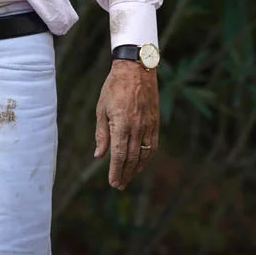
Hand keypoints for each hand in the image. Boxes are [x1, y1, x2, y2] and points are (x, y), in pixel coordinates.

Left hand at [94, 59, 158, 189]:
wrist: (136, 69)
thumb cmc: (114, 87)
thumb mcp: (102, 109)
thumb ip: (102, 134)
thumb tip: (99, 154)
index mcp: (121, 124)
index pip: (119, 155)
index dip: (116, 171)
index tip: (113, 183)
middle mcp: (137, 127)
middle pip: (132, 158)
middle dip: (125, 174)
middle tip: (119, 185)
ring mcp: (148, 125)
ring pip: (144, 153)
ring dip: (137, 168)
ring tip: (130, 177)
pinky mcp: (155, 121)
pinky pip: (153, 144)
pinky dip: (148, 156)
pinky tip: (142, 162)